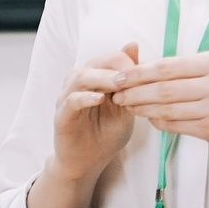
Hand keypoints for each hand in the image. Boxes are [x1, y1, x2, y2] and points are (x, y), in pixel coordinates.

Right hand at [46, 44, 141, 184]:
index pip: (111, 58)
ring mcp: (68, 98)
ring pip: (81, 77)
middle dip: (117, 66)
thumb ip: (129, 81)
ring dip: (102, 78)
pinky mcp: (62, 115)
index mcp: (96, 77)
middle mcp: (79, 83)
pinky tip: (99, 99)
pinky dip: (85, 98)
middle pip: (95, 62)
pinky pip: (71, 101)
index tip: (146, 73)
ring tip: (120, 84)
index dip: (128, 63)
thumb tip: (133, 45)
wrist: (89, 162)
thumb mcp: (125, 106)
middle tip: (134, 74)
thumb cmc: (107, 133)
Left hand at [110, 51, 208, 162]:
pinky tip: (149, 118)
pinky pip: (177, 125)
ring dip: (142, 108)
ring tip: (127, 106)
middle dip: (134, 91)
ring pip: (166, 107)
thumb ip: (194, 68)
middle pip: (163, 87)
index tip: (120, 75)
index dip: (139, 72)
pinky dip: (159, 121)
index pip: (168, 66)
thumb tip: (153, 70)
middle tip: (116, 93)